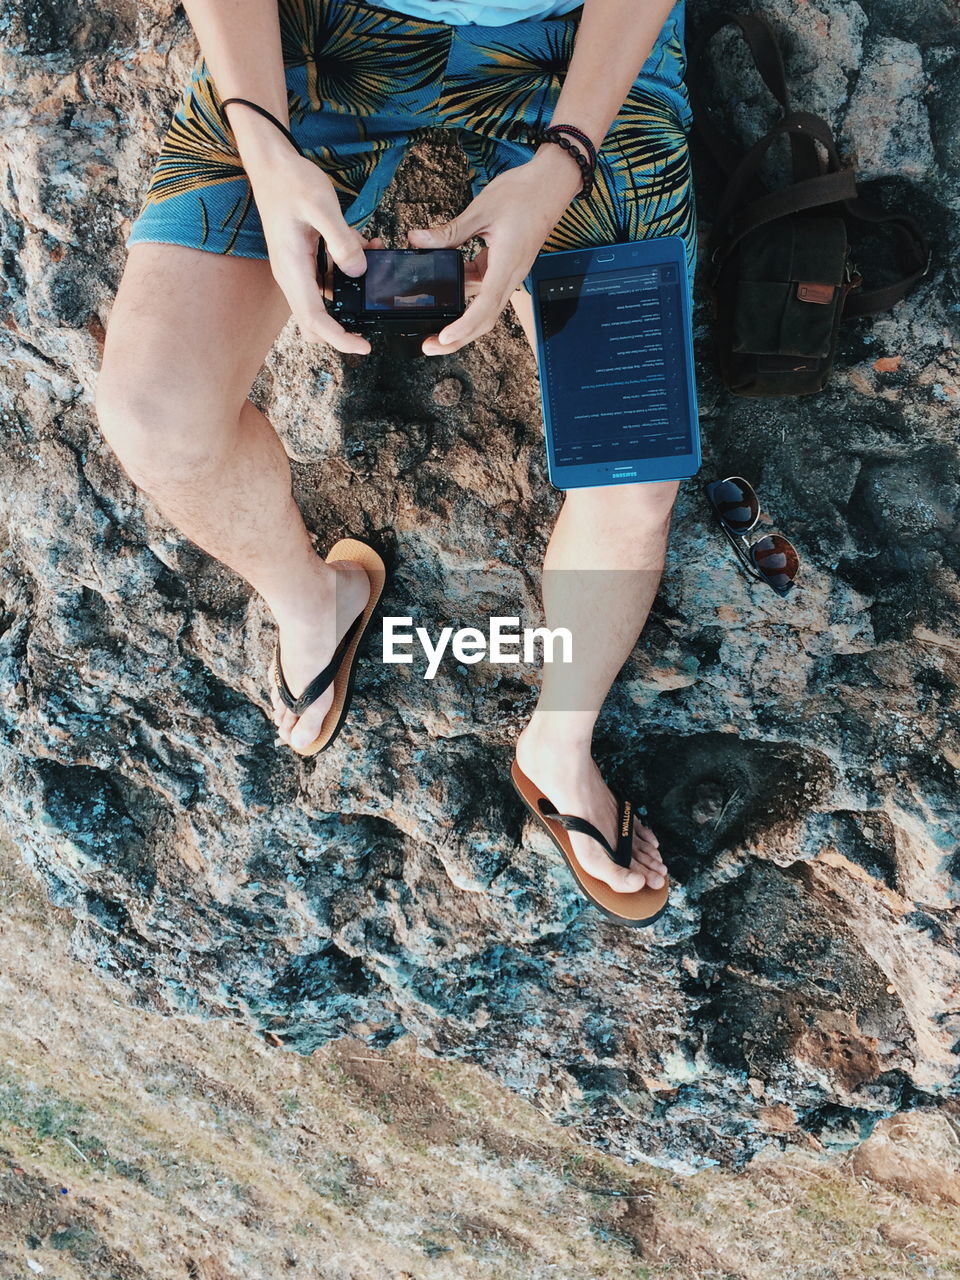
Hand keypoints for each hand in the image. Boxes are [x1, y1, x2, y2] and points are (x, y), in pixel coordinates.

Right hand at [248, 149, 378, 354]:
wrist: (271, 163)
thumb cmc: (291, 181)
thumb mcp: (321, 206)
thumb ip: (341, 241)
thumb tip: (359, 272)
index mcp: (292, 269)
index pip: (314, 320)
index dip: (339, 339)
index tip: (364, 346)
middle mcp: (293, 275)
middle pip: (316, 321)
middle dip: (344, 326)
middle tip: (372, 321)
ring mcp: (299, 268)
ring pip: (327, 298)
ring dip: (353, 289)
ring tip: (378, 260)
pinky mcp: (306, 258)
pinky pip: (330, 276)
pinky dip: (349, 268)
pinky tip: (368, 245)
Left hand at [407, 146, 582, 355]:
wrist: (551, 184)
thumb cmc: (524, 193)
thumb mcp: (481, 210)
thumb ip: (449, 232)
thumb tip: (418, 241)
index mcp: (507, 265)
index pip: (484, 307)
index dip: (463, 326)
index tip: (444, 337)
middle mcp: (511, 276)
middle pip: (485, 319)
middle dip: (458, 338)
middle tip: (430, 346)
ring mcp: (509, 274)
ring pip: (484, 308)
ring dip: (461, 320)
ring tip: (434, 327)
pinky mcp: (506, 267)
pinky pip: (484, 289)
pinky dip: (465, 294)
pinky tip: (446, 289)